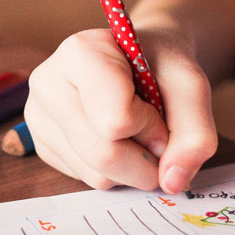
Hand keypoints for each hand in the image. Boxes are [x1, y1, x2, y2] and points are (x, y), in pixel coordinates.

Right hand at [24, 28, 216, 192]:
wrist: (141, 61)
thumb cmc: (161, 66)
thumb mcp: (191, 86)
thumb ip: (195, 132)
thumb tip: (172, 182)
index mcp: (80, 52)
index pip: (115, 120)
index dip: (151, 126)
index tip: (157, 107)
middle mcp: (48, 82)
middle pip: (103, 154)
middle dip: (145, 157)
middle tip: (158, 134)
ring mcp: (39, 116)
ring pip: (95, 174)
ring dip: (133, 167)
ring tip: (136, 131)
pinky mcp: (42, 145)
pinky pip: (86, 179)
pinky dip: (115, 171)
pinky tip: (117, 139)